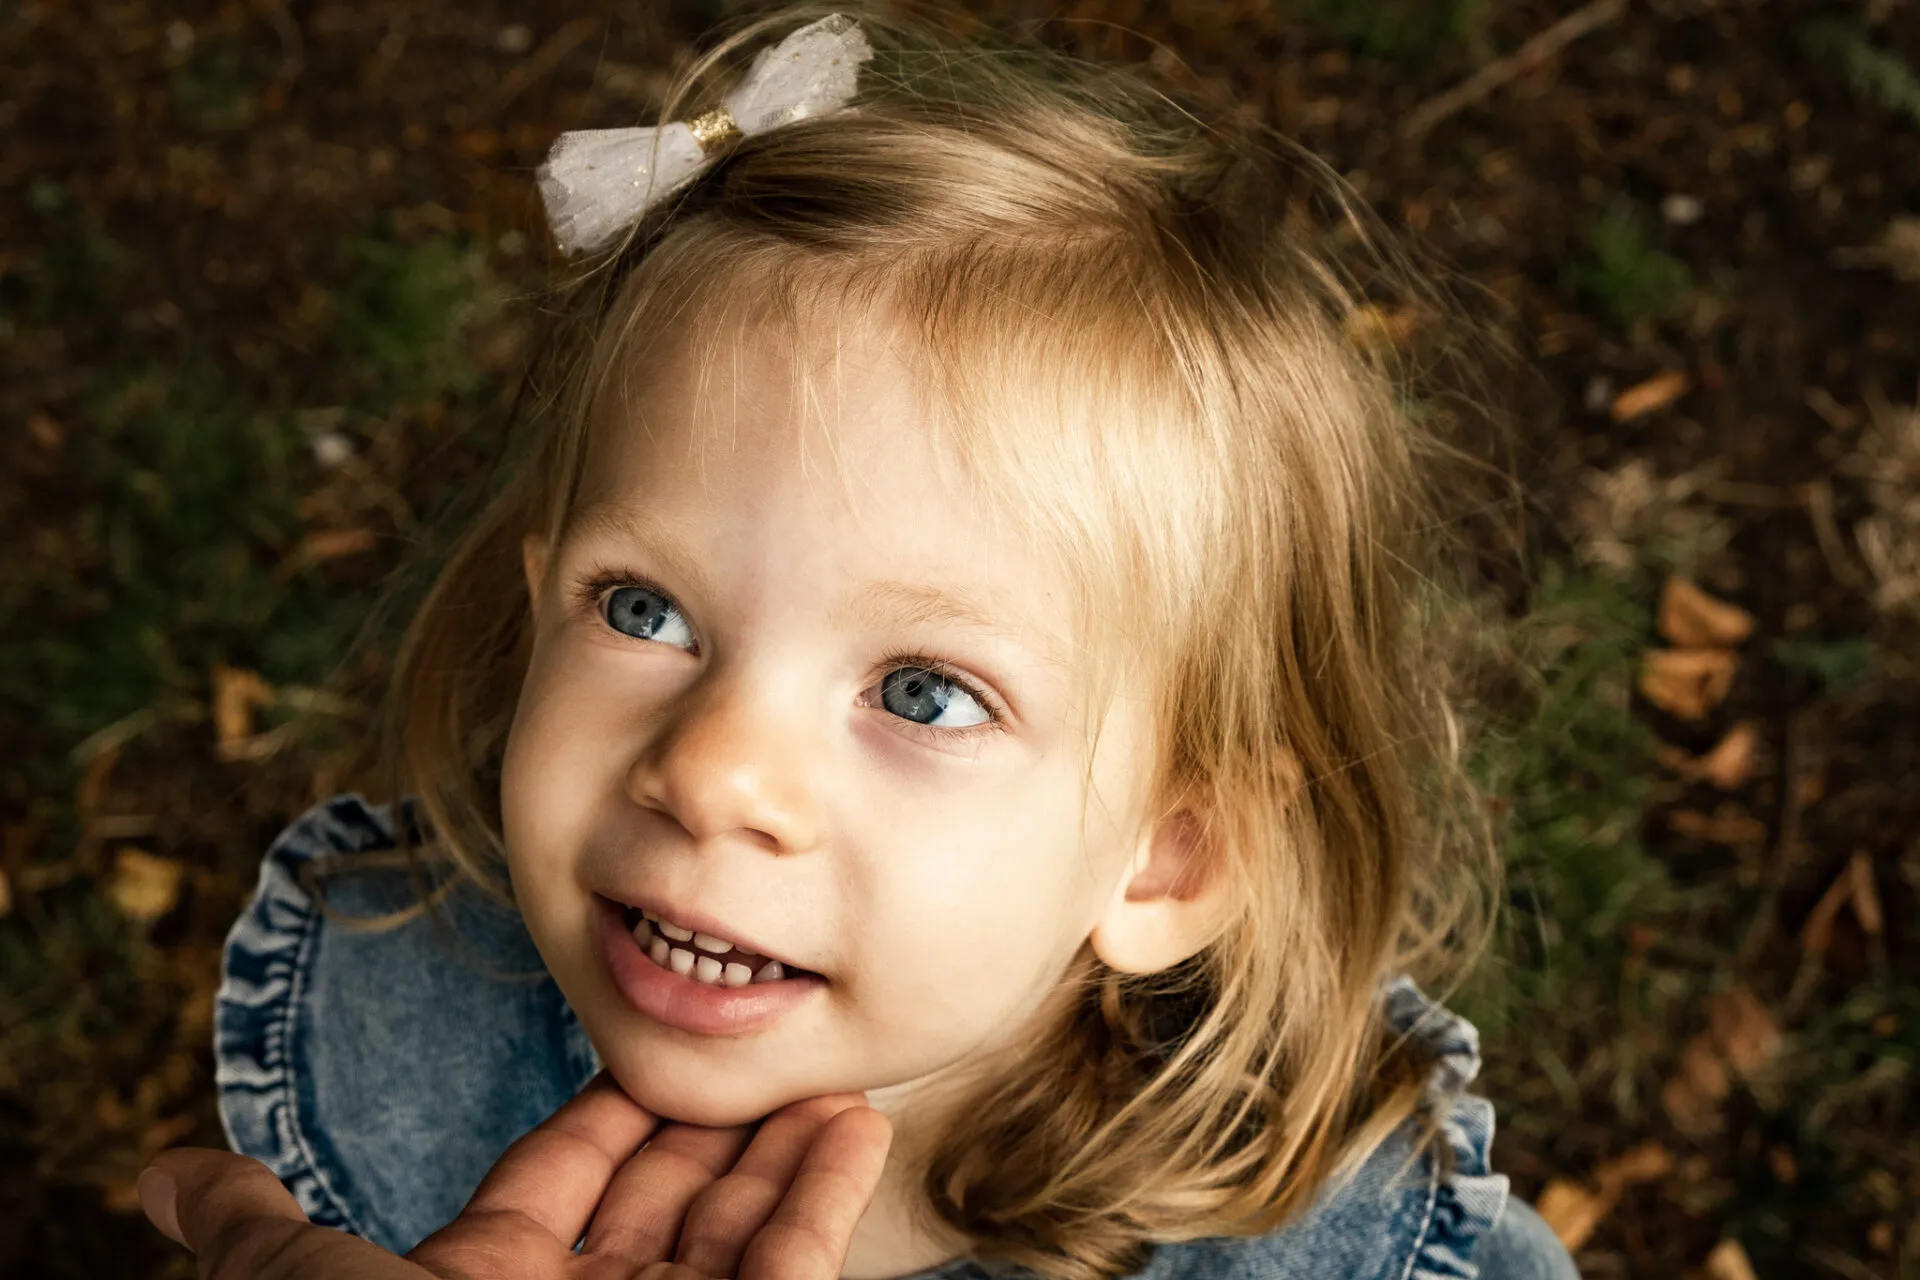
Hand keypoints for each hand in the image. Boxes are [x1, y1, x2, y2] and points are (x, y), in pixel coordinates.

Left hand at [140, 1073, 892, 1278]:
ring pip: (742, 1225)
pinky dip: (829, 1193)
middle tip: (756, 1046)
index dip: (611, 1109)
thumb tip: (162, 1180)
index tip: (652, 1049)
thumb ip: (258, 1233)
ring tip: (825, 1073)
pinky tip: (856, 1123)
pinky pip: (798, 1263)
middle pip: (664, 1195)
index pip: (565, 1176)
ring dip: (785, 1147)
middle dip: (710, 1122)